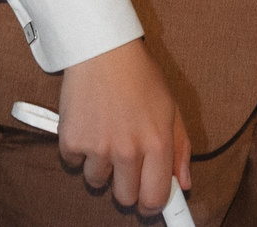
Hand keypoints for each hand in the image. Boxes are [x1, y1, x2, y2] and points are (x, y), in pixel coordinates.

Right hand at [54, 40, 190, 211]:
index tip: (151, 207)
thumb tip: (183, 183)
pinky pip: (74, 163)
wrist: (103, 49)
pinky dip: (79, 150)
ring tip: (106, 135)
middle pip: (124, 198)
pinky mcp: (73, 141)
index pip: (155, 197)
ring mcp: (99, 147)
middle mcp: (129, 150)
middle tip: (125, 164)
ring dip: (101, 166)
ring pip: (97, 182)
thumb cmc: (140, 76)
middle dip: (125, 186)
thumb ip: (180, 149)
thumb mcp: (171, 107)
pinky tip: (88, 124)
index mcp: (157, 143)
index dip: (153, 205)